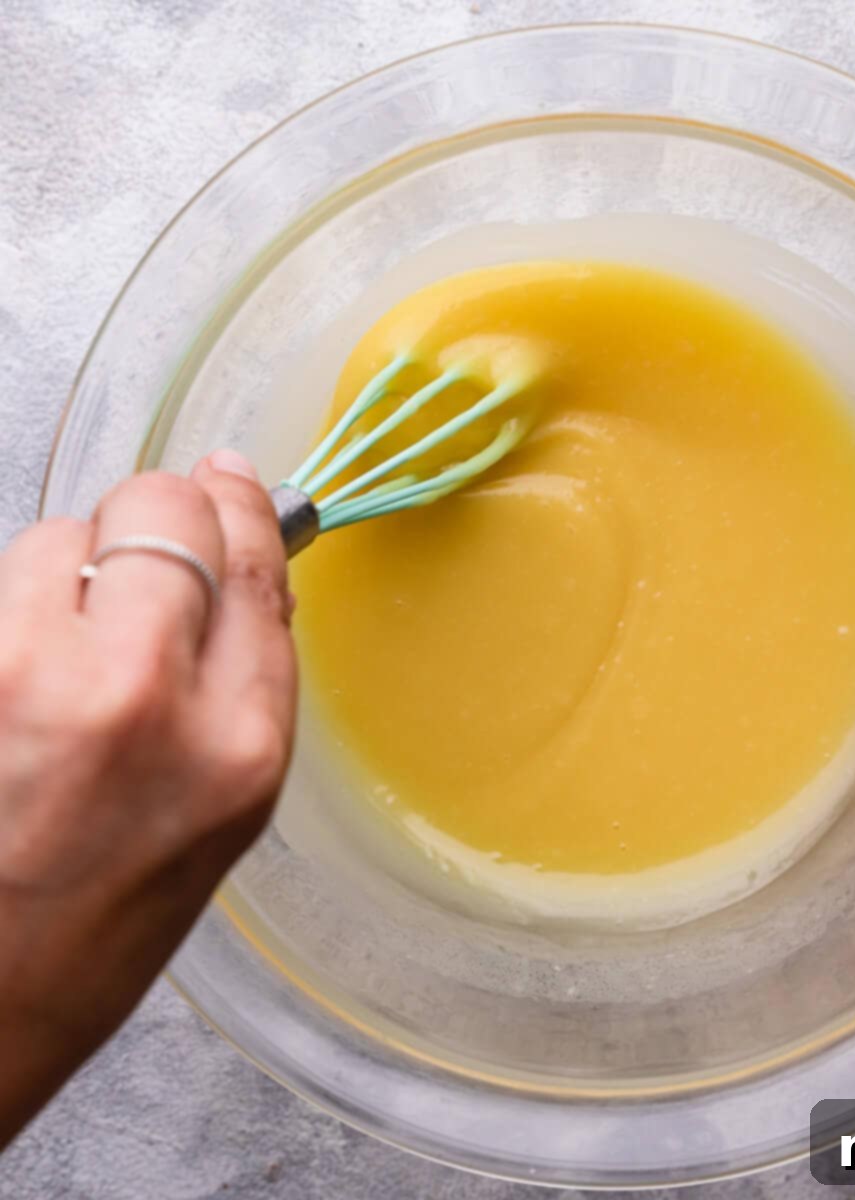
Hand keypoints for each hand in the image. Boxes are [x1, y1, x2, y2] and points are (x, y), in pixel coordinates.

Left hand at [0, 451, 295, 1147]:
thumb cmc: (112, 911)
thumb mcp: (234, 796)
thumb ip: (247, 665)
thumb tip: (242, 542)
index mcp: (236, 741)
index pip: (250, 562)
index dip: (238, 509)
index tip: (229, 484)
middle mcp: (138, 698)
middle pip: (159, 510)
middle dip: (156, 516)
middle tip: (147, 557)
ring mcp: (26, 681)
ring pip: (60, 532)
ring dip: (73, 563)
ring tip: (68, 647)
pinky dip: (17, 600)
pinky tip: (23, 668)